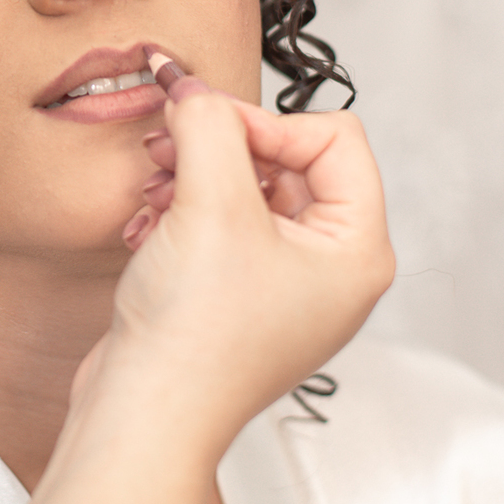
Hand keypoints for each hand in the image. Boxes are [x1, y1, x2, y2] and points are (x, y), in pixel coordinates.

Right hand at [97, 87, 392, 450]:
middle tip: (170, 145)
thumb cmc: (196, 338)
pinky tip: (147, 226)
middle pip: (289, 158)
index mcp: (359, 251)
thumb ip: (208, 124)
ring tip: (153, 188)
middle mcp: (332, 269)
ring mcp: (285, 286)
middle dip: (223, 146)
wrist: (144, 417)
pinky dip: (182, 212)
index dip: (266, 121)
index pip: (334, 137)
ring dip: (194, 175)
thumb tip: (193, 86)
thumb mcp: (210, 203)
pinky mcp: (238, 297)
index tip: (208, 125)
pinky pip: (220, 224)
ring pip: (247, 188)